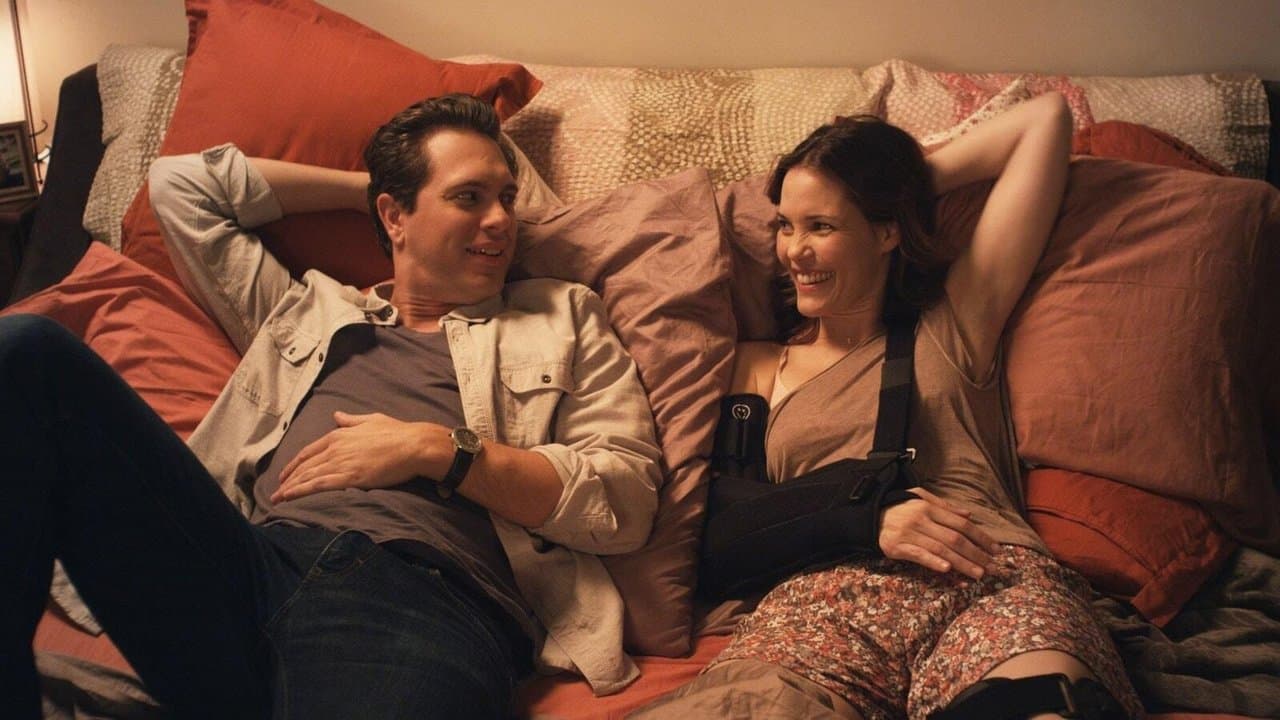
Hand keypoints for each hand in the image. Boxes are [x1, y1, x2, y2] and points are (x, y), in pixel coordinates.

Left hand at [271, 412, 450, 502]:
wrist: (413, 445)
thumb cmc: (397, 432)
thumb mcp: (371, 420)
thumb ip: (351, 420)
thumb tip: (336, 415)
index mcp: (339, 435)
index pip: (308, 452)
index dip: (294, 464)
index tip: (286, 474)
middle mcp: (335, 448)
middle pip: (304, 466)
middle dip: (287, 480)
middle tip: (275, 492)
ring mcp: (341, 463)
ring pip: (307, 477)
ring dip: (289, 488)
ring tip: (277, 499)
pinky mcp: (349, 478)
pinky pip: (318, 485)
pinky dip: (300, 491)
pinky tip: (289, 497)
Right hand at [878, 488, 998, 578]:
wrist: (869, 516)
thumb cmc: (899, 508)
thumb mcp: (921, 499)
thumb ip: (946, 507)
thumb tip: (969, 514)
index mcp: (929, 508)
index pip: (961, 524)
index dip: (981, 537)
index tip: (996, 549)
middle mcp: (921, 519)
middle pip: (954, 539)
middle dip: (976, 554)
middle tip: (993, 567)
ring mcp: (909, 533)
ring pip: (940, 550)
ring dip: (962, 563)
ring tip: (978, 574)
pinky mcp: (896, 546)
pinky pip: (918, 555)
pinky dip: (933, 562)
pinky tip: (947, 570)